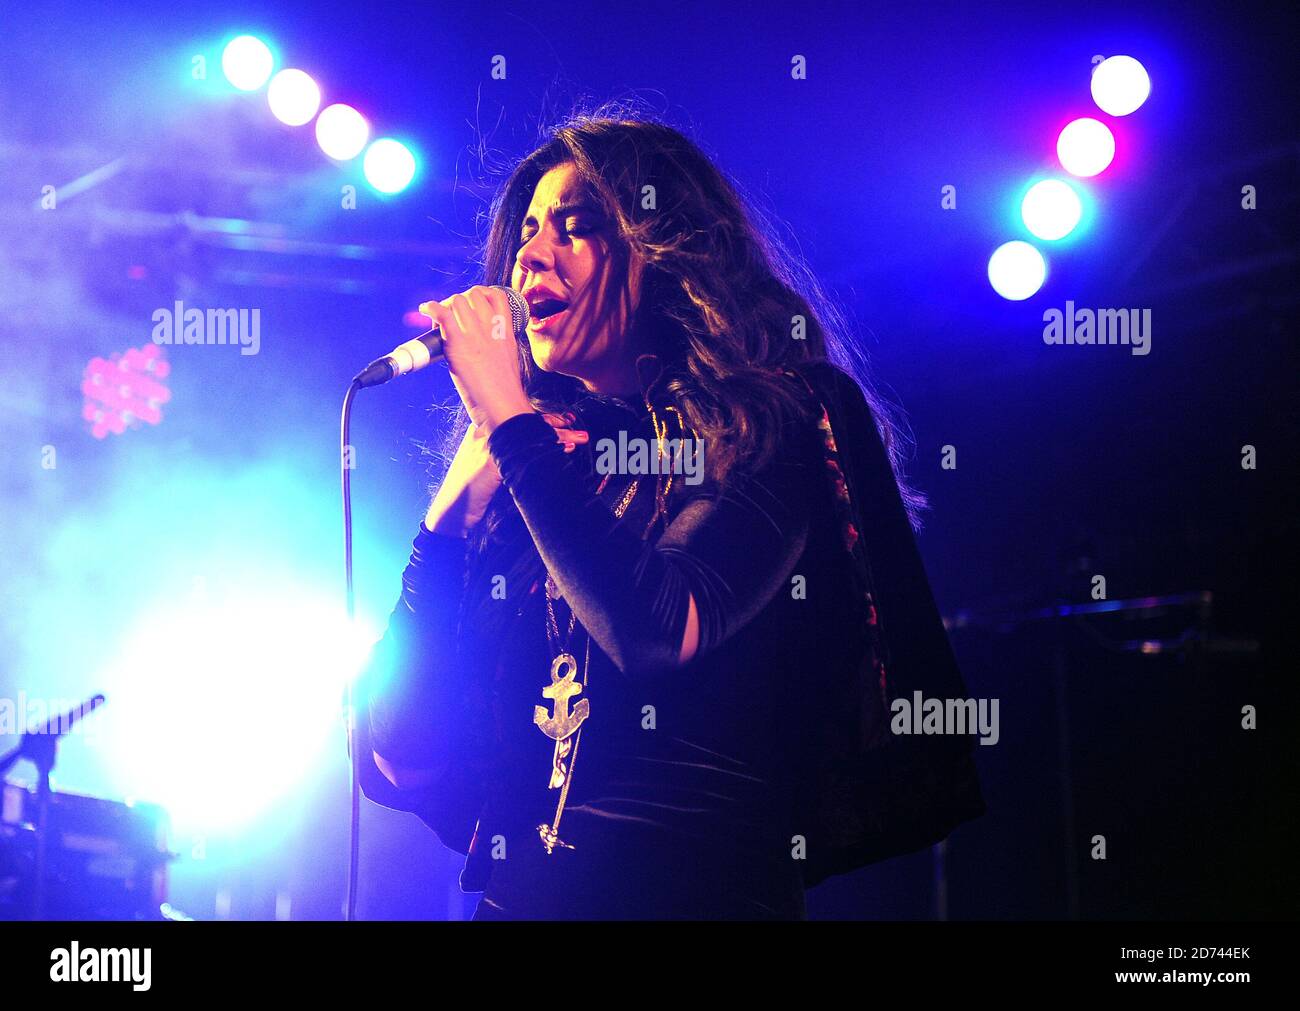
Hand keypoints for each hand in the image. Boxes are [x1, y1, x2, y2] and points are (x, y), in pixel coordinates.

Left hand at [418, 286, 533, 433]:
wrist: (503, 406)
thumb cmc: (505, 391)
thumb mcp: (508, 359)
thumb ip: (496, 344)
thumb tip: (479, 344)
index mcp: (506, 331)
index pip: (496, 296)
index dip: (481, 294)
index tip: (471, 304)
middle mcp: (492, 327)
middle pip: (473, 294)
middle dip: (459, 300)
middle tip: (451, 316)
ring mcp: (476, 334)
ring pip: (457, 300)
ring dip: (445, 306)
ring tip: (438, 320)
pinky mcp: (459, 343)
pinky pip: (442, 314)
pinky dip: (430, 307)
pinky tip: (425, 309)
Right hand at [424, 413, 588, 535]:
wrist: (450, 513)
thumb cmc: (468, 489)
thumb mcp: (483, 464)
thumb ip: (501, 451)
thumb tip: (529, 447)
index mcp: (481, 427)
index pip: (517, 416)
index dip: (544, 417)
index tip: (566, 419)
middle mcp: (483, 431)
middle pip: (525, 422)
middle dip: (555, 424)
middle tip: (577, 426)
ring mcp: (486, 446)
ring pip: (527, 436)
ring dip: (557, 438)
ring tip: (579, 440)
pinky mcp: (489, 465)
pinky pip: (521, 455)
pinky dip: (544, 453)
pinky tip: (560, 452)